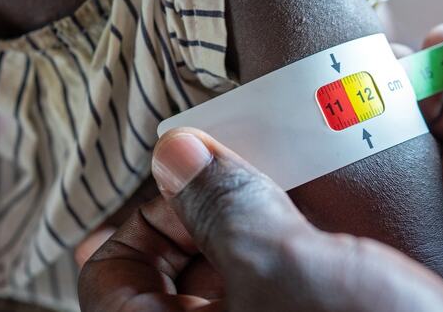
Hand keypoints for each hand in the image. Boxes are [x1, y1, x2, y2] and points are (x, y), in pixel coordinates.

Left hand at [78, 128, 442, 311]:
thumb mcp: (284, 268)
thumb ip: (221, 207)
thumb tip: (175, 154)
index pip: (109, 275)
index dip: (143, 212)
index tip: (192, 170)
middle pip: (171, 272)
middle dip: (207, 208)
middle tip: (252, 163)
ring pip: (232, 277)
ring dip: (258, 222)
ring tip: (299, 180)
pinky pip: (281, 290)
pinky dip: (296, 249)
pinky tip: (333, 217)